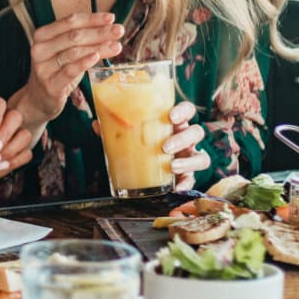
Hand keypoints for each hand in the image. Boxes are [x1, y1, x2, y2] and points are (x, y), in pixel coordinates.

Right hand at [13, 12, 122, 131]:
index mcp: (42, 35)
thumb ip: (81, 39)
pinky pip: (69, 70)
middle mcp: (40, 49)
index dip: (92, 18)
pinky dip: (84, 62)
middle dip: (99, 32)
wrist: (38, 99)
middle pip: (73, 36)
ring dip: (98, 47)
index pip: (69, 21)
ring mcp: (43, 67)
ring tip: (116, 46)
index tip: (111, 18)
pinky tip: (97, 57)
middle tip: (119, 30)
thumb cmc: (56, 71)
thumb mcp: (65, 51)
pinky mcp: (50, 84)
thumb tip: (109, 27)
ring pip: (74, 52)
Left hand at [91, 101, 209, 192]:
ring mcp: (188, 157)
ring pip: (201, 156)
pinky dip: (187, 184)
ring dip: (189, 161)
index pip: (188, 110)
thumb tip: (97, 124)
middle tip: (165, 147)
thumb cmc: (138, 142)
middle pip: (196, 132)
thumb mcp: (128, 134)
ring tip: (172, 166)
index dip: (183, 111)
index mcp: (173, 123)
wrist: (141, 167)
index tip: (171, 116)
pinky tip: (177, 188)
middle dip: (183, 139)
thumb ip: (115, 127)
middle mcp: (185, 138)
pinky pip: (193, 180)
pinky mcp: (187, 176)